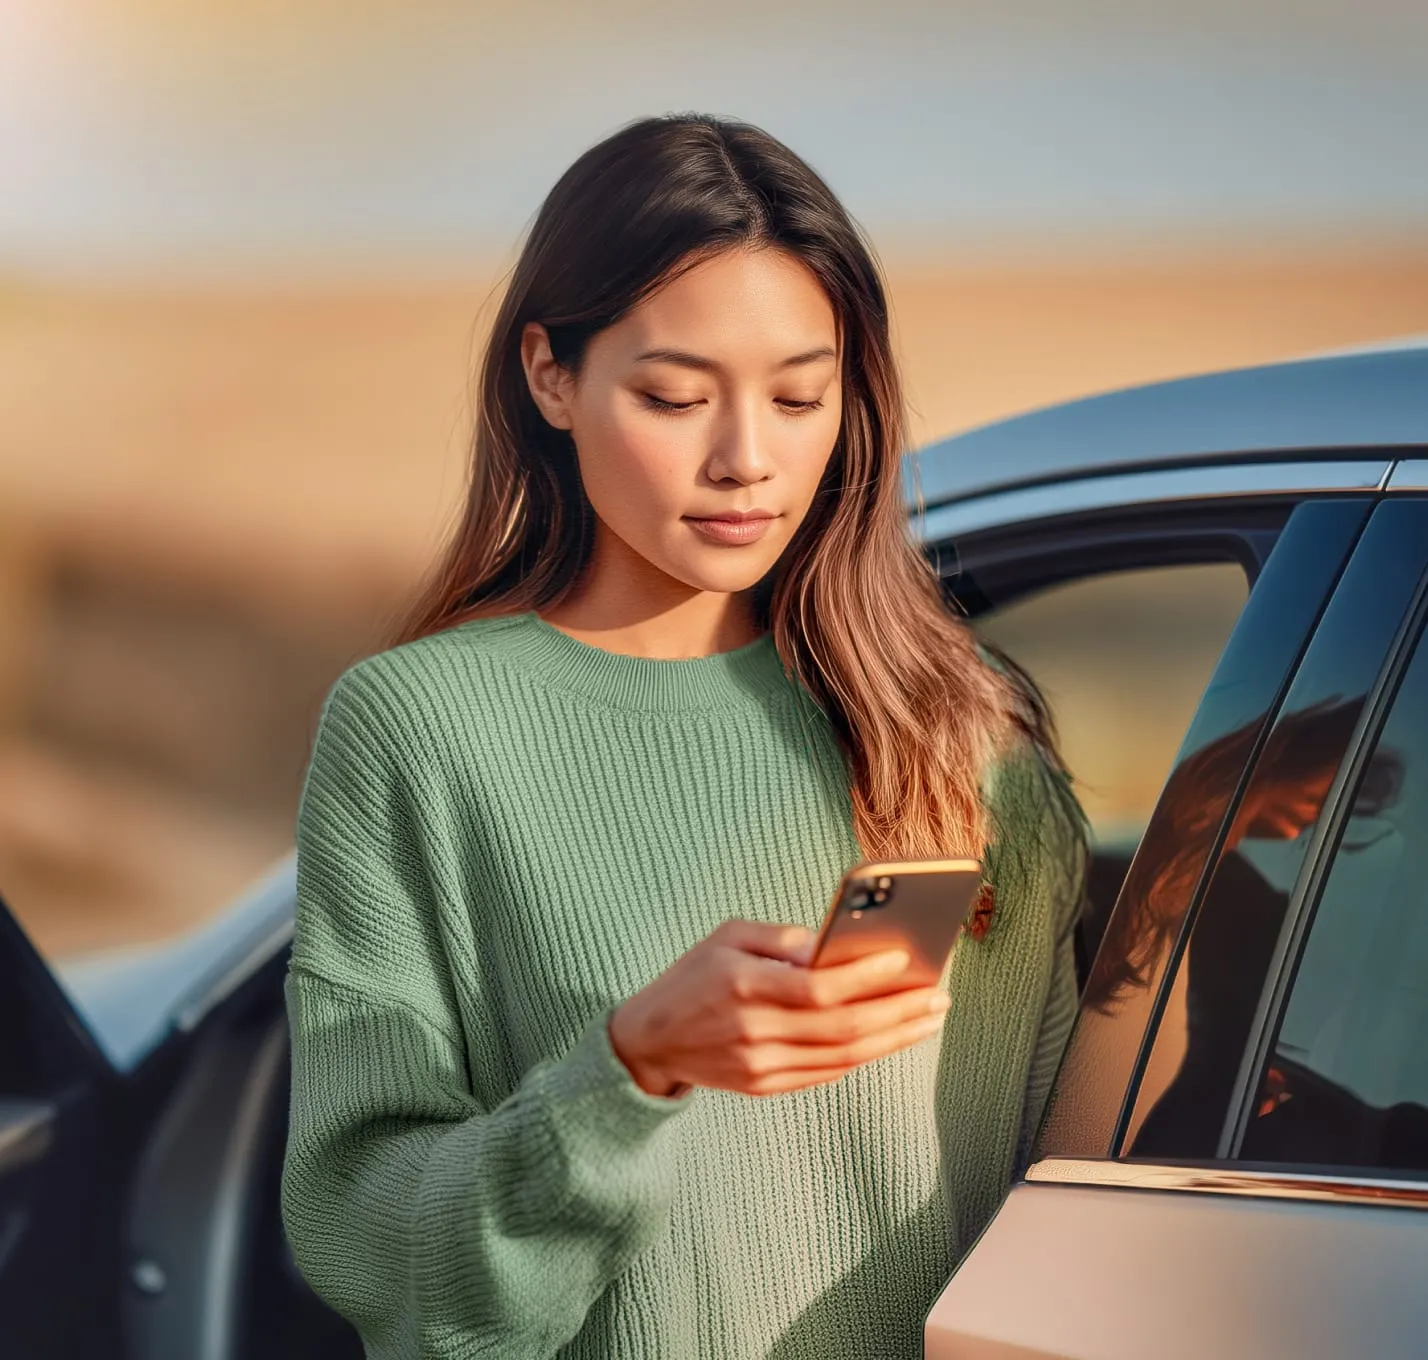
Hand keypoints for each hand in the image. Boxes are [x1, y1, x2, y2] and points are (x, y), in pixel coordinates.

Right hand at [607, 919, 950, 1097]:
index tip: (904, 962)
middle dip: (898, 1012)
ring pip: (842, 1056)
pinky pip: (825, 1073)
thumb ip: (781, 938)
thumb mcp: (727, 936)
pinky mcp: (764, 1087)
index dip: (865, 977)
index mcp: (743, 985)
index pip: (818, 987)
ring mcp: (759, 1066)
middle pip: (842, 1028)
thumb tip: (835, 946)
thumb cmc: (693, 975)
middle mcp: (753, 1031)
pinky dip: (862, 1056)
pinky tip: (890, 1038)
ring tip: (928, 1019)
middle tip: (939, 997)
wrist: (649, 1039)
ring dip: (893, 1039)